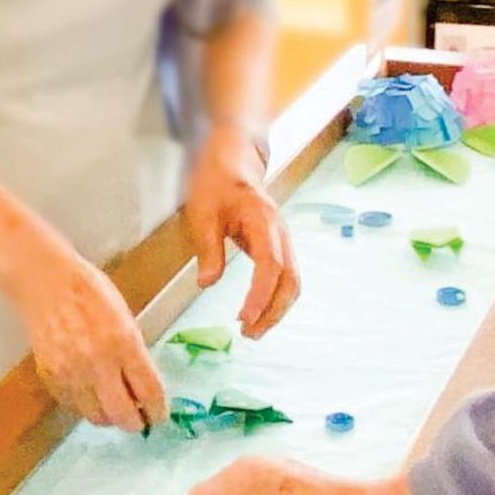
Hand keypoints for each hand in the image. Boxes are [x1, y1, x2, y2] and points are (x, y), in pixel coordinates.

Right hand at [13, 248, 166, 432]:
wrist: (44, 281)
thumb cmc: (88, 291)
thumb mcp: (125, 317)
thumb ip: (134, 353)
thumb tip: (143, 388)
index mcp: (123, 343)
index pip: (149, 391)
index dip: (158, 411)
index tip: (159, 415)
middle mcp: (97, 362)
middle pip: (122, 415)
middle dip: (135, 423)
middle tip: (139, 420)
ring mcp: (71, 372)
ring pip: (96, 416)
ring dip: (109, 416)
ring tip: (112, 404)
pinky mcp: (50, 376)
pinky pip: (73, 406)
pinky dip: (85, 405)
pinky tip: (90, 393)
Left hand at [187, 126, 299, 338]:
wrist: (234, 160)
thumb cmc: (216, 183)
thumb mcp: (202, 213)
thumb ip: (208, 248)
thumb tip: (208, 282)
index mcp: (262, 221)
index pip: (269, 265)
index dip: (260, 295)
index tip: (244, 318)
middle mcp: (281, 233)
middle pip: (289, 279)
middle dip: (272, 311)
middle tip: (248, 334)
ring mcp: (284, 240)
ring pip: (292, 281)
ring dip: (277, 309)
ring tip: (253, 330)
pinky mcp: (280, 246)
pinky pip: (287, 277)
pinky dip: (277, 299)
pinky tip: (260, 312)